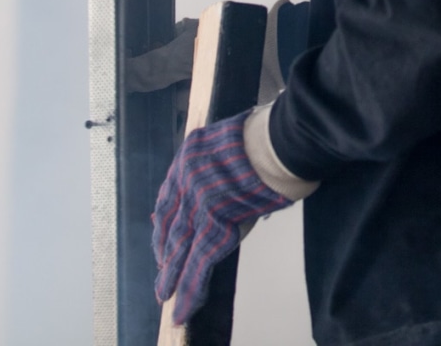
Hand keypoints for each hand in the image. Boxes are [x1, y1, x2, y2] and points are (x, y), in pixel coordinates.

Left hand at [152, 109, 293, 324]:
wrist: (279, 140)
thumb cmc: (271, 133)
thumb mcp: (237, 136)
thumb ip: (229, 158)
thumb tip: (241, 174)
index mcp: (190, 154)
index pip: (170, 194)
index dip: (164, 219)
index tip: (160, 233)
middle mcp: (186, 179)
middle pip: (170, 224)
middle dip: (165, 250)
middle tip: (162, 270)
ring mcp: (198, 203)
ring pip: (179, 248)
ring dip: (172, 277)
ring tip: (165, 296)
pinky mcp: (214, 226)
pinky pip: (198, 263)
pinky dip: (190, 289)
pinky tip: (184, 308)